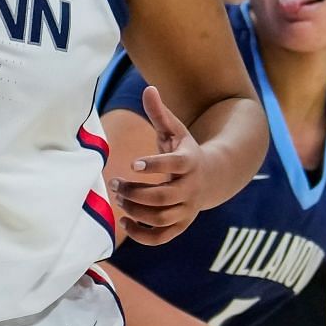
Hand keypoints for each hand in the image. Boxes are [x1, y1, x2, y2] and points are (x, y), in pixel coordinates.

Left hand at [112, 86, 213, 244]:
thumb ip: (160, 112)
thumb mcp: (176, 130)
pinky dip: (143, 234)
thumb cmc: (185, 150)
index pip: (174, 166)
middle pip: (164, 197)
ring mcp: (187, 209)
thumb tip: (149, 88)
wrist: (211, 177)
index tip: (133, 164)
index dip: (155, 166)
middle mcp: (190, 188)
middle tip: (115, 184)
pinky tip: (125, 221)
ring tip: (118, 199)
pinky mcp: (181, 224)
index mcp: (189, 162)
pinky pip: (162, 237)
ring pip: (161, 218)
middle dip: (136, 193)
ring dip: (136, 211)